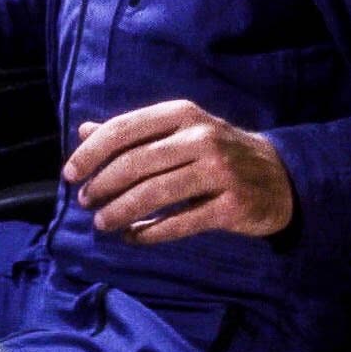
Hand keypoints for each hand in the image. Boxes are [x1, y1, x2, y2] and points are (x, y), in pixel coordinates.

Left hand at [61, 100, 294, 243]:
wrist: (281, 177)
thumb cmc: (217, 152)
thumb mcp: (179, 131)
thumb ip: (133, 132)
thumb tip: (83, 131)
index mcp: (182, 114)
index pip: (124, 129)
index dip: (91, 153)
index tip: (69, 174)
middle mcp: (201, 138)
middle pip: (135, 163)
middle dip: (102, 185)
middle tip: (85, 202)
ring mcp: (220, 172)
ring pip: (155, 194)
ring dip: (120, 212)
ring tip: (102, 223)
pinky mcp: (232, 206)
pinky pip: (181, 223)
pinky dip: (150, 233)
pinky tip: (133, 237)